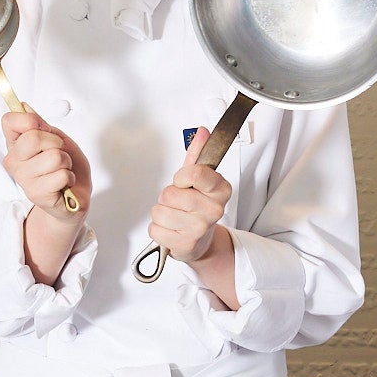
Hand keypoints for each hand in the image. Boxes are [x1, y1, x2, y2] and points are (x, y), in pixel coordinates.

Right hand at [0, 110, 91, 220]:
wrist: (75, 194)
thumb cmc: (65, 165)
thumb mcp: (56, 138)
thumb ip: (40, 123)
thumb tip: (23, 106)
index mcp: (16, 144)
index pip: (9, 121)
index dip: (31, 120)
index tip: (43, 128)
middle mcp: (14, 161)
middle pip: (33, 138)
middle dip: (56, 143)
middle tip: (58, 153)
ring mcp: (23, 179)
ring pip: (54, 157)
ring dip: (66, 162)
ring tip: (62, 169)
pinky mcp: (36, 194)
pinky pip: (61, 175)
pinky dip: (70, 177)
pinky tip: (64, 184)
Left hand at [147, 127, 231, 264]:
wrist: (200, 241)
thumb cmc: (196, 207)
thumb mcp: (198, 180)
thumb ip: (198, 155)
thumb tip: (202, 132)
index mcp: (220, 189)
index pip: (196, 173)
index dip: (182, 176)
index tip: (183, 181)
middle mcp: (214, 210)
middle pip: (170, 194)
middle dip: (167, 197)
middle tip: (178, 203)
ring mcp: (200, 229)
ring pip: (159, 211)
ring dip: (161, 213)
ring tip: (174, 217)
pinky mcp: (185, 245)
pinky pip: (155, 229)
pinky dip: (158, 229)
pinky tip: (171, 229)